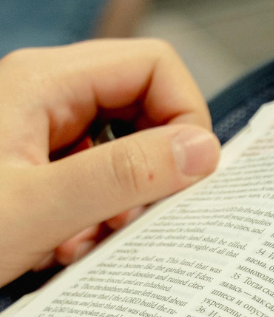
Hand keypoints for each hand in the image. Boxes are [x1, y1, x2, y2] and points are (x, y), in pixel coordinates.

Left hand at [0, 39, 219, 284]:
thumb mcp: (38, 209)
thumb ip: (124, 175)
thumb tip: (203, 150)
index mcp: (42, 81)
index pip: (154, 65)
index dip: (186, 117)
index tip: (187, 179)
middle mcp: (40, 97)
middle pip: (141, 108)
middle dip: (153, 168)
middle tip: (139, 218)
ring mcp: (31, 134)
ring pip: (117, 152)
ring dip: (121, 203)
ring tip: (89, 241)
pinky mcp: (27, 171)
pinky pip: (87, 183)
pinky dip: (91, 220)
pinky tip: (64, 251)